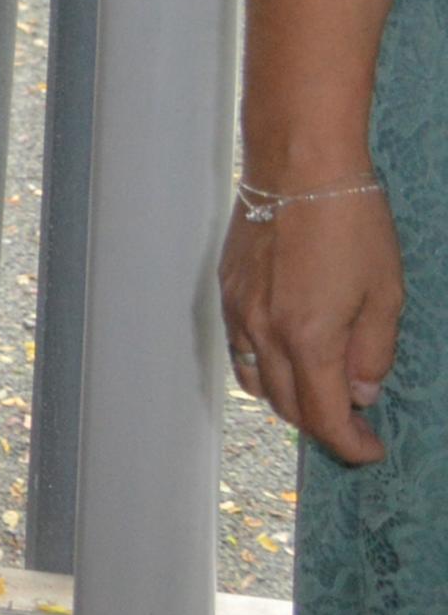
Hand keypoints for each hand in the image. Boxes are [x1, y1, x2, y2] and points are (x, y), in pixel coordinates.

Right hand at [227, 184, 402, 464]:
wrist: (299, 165)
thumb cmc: (351, 223)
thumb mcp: (386, 295)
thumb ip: (373, 353)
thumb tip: (361, 391)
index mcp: (308, 339)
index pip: (324, 417)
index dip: (351, 444)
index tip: (372, 449)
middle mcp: (264, 333)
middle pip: (287, 407)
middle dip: (324, 426)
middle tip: (355, 423)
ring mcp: (239, 311)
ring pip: (256, 382)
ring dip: (290, 400)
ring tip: (321, 390)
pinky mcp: (228, 289)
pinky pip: (240, 348)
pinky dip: (264, 366)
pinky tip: (290, 352)